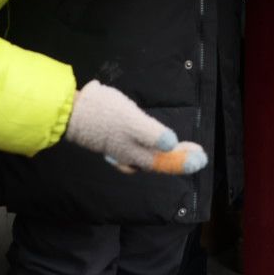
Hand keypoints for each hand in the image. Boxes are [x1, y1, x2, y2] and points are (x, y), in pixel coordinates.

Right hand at [64, 80, 207, 173]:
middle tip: (198, 153)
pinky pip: (138, 152)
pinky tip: (149, 146)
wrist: (72, 113)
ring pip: (149, 158)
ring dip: (167, 155)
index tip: (201, 158)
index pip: (167, 162)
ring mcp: (121, 150)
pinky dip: (150, 150)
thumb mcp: (132, 120)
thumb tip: (171, 143)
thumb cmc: (104, 114)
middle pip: (160, 161)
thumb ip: (152, 134)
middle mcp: (131, 156)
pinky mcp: (114, 142)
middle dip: (180, 158)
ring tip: (180, 149)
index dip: (184, 161)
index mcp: (137, 154)